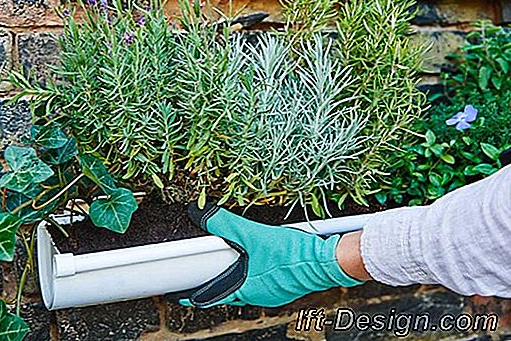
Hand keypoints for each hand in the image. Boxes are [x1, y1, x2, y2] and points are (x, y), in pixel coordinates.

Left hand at [175, 201, 363, 307]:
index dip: (196, 295)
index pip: (213, 296)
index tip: (183, 295)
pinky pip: (266, 280)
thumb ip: (226, 224)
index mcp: (247, 289)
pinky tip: (264, 258)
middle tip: (209, 273)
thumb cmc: (292, 253)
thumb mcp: (253, 234)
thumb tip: (202, 213)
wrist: (326, 260)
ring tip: (237, 261)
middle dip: (220, 282)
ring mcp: (275, 292)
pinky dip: (259, 270)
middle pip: (232, 290)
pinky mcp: (288, 285)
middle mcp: (260, 295)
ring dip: (242, 274)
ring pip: (250, 284)